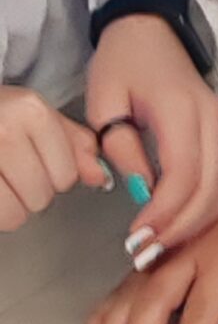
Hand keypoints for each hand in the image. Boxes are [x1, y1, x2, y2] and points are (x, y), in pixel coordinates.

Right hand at [0, 86, 112, 230]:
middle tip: (12, 170)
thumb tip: (101, 177)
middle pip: (42, 196)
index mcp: (30, 111)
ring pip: (15, 213)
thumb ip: (73, 144)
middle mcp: (4, 131)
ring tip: (0, 180)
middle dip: (31, 190)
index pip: (66, 174)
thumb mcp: (35, 114)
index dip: (55, 175)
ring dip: (10, 205)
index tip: (36, 161)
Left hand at [85, 15, 217, 250]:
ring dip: (193, 224)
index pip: (183, 176)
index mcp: (183, 110)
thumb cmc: (124, 60)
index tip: (137, 237)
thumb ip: (122, 148)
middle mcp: (213, 121)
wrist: (152, 29)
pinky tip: (174, 222)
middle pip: (210, 190)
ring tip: (158, 244)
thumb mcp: (105, 101)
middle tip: (147, 252)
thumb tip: (140, 191)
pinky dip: (200, 208)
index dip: (163, 214)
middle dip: (180, 229)